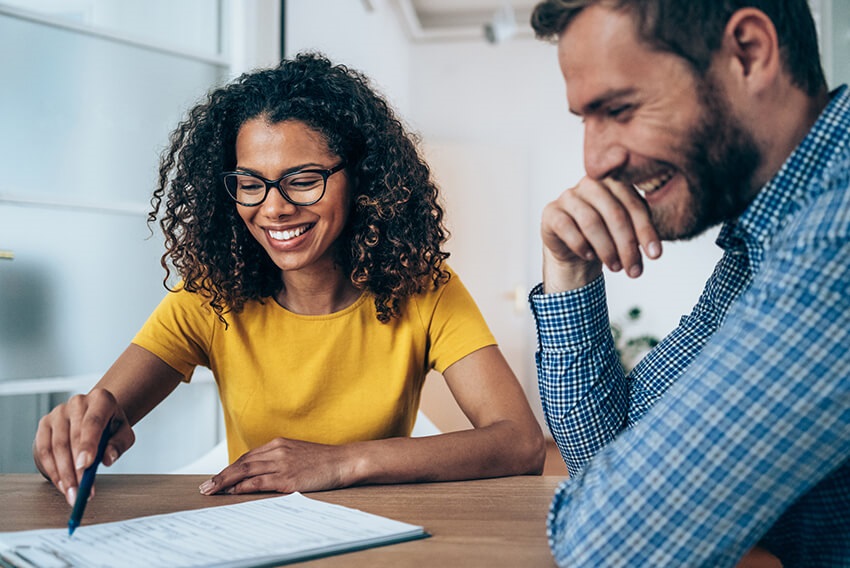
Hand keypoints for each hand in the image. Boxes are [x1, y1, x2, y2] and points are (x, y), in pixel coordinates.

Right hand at [33, 388, 133, 505]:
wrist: (96, 416)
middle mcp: (77, 402)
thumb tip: (107, 458)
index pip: (93, 422)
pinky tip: (61, 484)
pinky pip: (43, 450)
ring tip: (73, 493)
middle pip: (73, 438)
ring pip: (56, 446)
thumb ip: (119, 444)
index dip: (88, 445)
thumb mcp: (123, 433)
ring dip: (63, 474)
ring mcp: (58, 412)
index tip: (86, 466)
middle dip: (76, 469)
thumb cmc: (111, 426)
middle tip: (81, 491)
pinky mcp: (45, 423)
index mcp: (101, 400)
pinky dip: (51, 470)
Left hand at [198, 437, 353, 494]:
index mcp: (279, 444)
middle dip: (221, 475)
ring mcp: (283, 464)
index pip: (248, 456)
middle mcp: (278, 451)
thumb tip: (262, 473)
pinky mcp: (289, 478)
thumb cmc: (324, 461)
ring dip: (226, 482)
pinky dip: (243, 487)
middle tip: (206, 486)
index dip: (230, 468)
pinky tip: (233, 492)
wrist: (344, 461)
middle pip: (242, 463)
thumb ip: (280, 459)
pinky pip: (259, 482)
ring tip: (212, 490)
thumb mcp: (299, 454)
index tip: (218, 478)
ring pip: (246, 471)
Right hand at [541, 176, 660, 291]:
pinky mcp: (551, 212)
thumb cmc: (606, 237)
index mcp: (614, 182)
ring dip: (606, 250)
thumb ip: (641, 231)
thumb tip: (654, 250)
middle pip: (614, 214)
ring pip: (591, 222)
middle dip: (627, 246)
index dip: (646, 231)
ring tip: (616, 267)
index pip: (634, 205)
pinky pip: (567, 227)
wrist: (575, 249)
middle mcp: (591, 184)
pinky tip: (590, 256)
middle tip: (634, 271)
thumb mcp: (628, 232)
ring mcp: (568, 196)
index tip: (655, 256)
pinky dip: (581, 245)